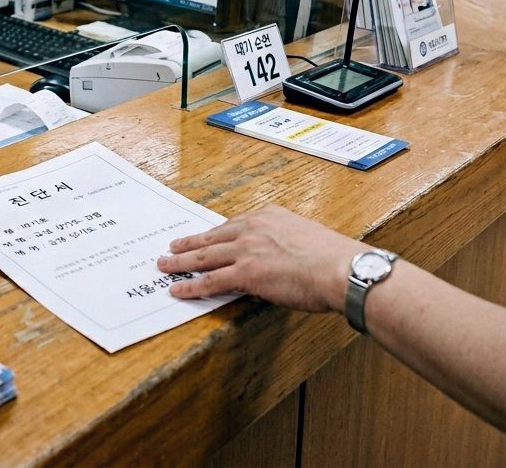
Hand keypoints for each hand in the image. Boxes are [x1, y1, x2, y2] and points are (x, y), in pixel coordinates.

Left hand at [156, 204, 364, 312]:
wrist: (340, 268)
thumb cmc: (333, 258)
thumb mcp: (305, 237)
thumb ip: (284, 243)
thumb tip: (279, 259)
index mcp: (268, 216)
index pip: (233, 225)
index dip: (215, 235)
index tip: (205, 238)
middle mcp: (252, 228)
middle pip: (212, 237)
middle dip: (189, 243)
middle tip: (172, 246)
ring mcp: (246, 250)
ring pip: (204, 256)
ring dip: (180, 262)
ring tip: (165, 264)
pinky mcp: (246, 273)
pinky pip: (211, 281)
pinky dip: (191, 286)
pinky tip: (178, 289)